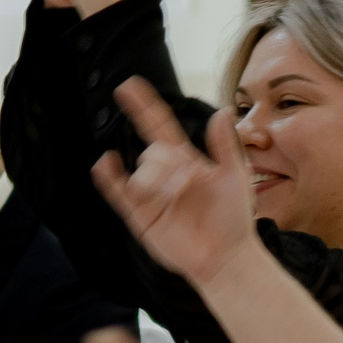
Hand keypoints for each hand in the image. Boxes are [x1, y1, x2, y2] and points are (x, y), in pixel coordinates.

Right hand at [93, 78, 257, 288]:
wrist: (225, 257)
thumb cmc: (234, 219)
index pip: (158, 126)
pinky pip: (118, 192)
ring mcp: (150, 195)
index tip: (128, 86)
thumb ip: (225, 144)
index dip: (144, 105)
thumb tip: (223, 110)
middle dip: (167, 163)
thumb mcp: (236, 176)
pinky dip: (109, 177)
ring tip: (175, 199)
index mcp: (186, 161)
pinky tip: (107, 163)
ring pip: (140, 171)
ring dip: (156, 180)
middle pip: (151, 151)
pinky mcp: (140, 215)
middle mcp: (164, 175)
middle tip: (188, 185)